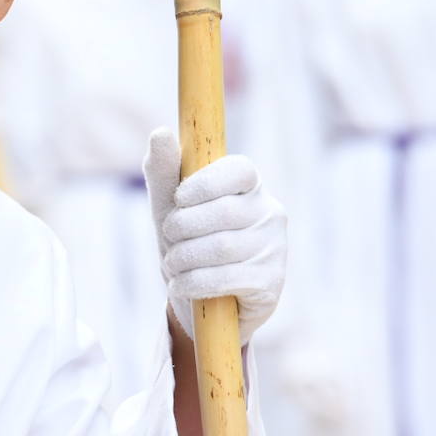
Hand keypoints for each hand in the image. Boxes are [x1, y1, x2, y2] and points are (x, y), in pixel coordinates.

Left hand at [143, 127, 285, 343]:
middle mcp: (270, 213)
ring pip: (222, 247)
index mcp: (249, 186)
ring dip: (184, 258)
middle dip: (182, 227)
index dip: (206, 183)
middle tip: (168, 239)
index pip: (239, 170)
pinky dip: (194, 282)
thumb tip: (160, 132)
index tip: (179, 199)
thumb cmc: (188, 242)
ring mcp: (275, 248)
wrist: (204, 303)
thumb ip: (164, 171)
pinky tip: (182, 285)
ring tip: (172, 265)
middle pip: (223, 212)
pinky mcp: (272, 282)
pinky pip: (228, 278)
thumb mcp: (169, 207)